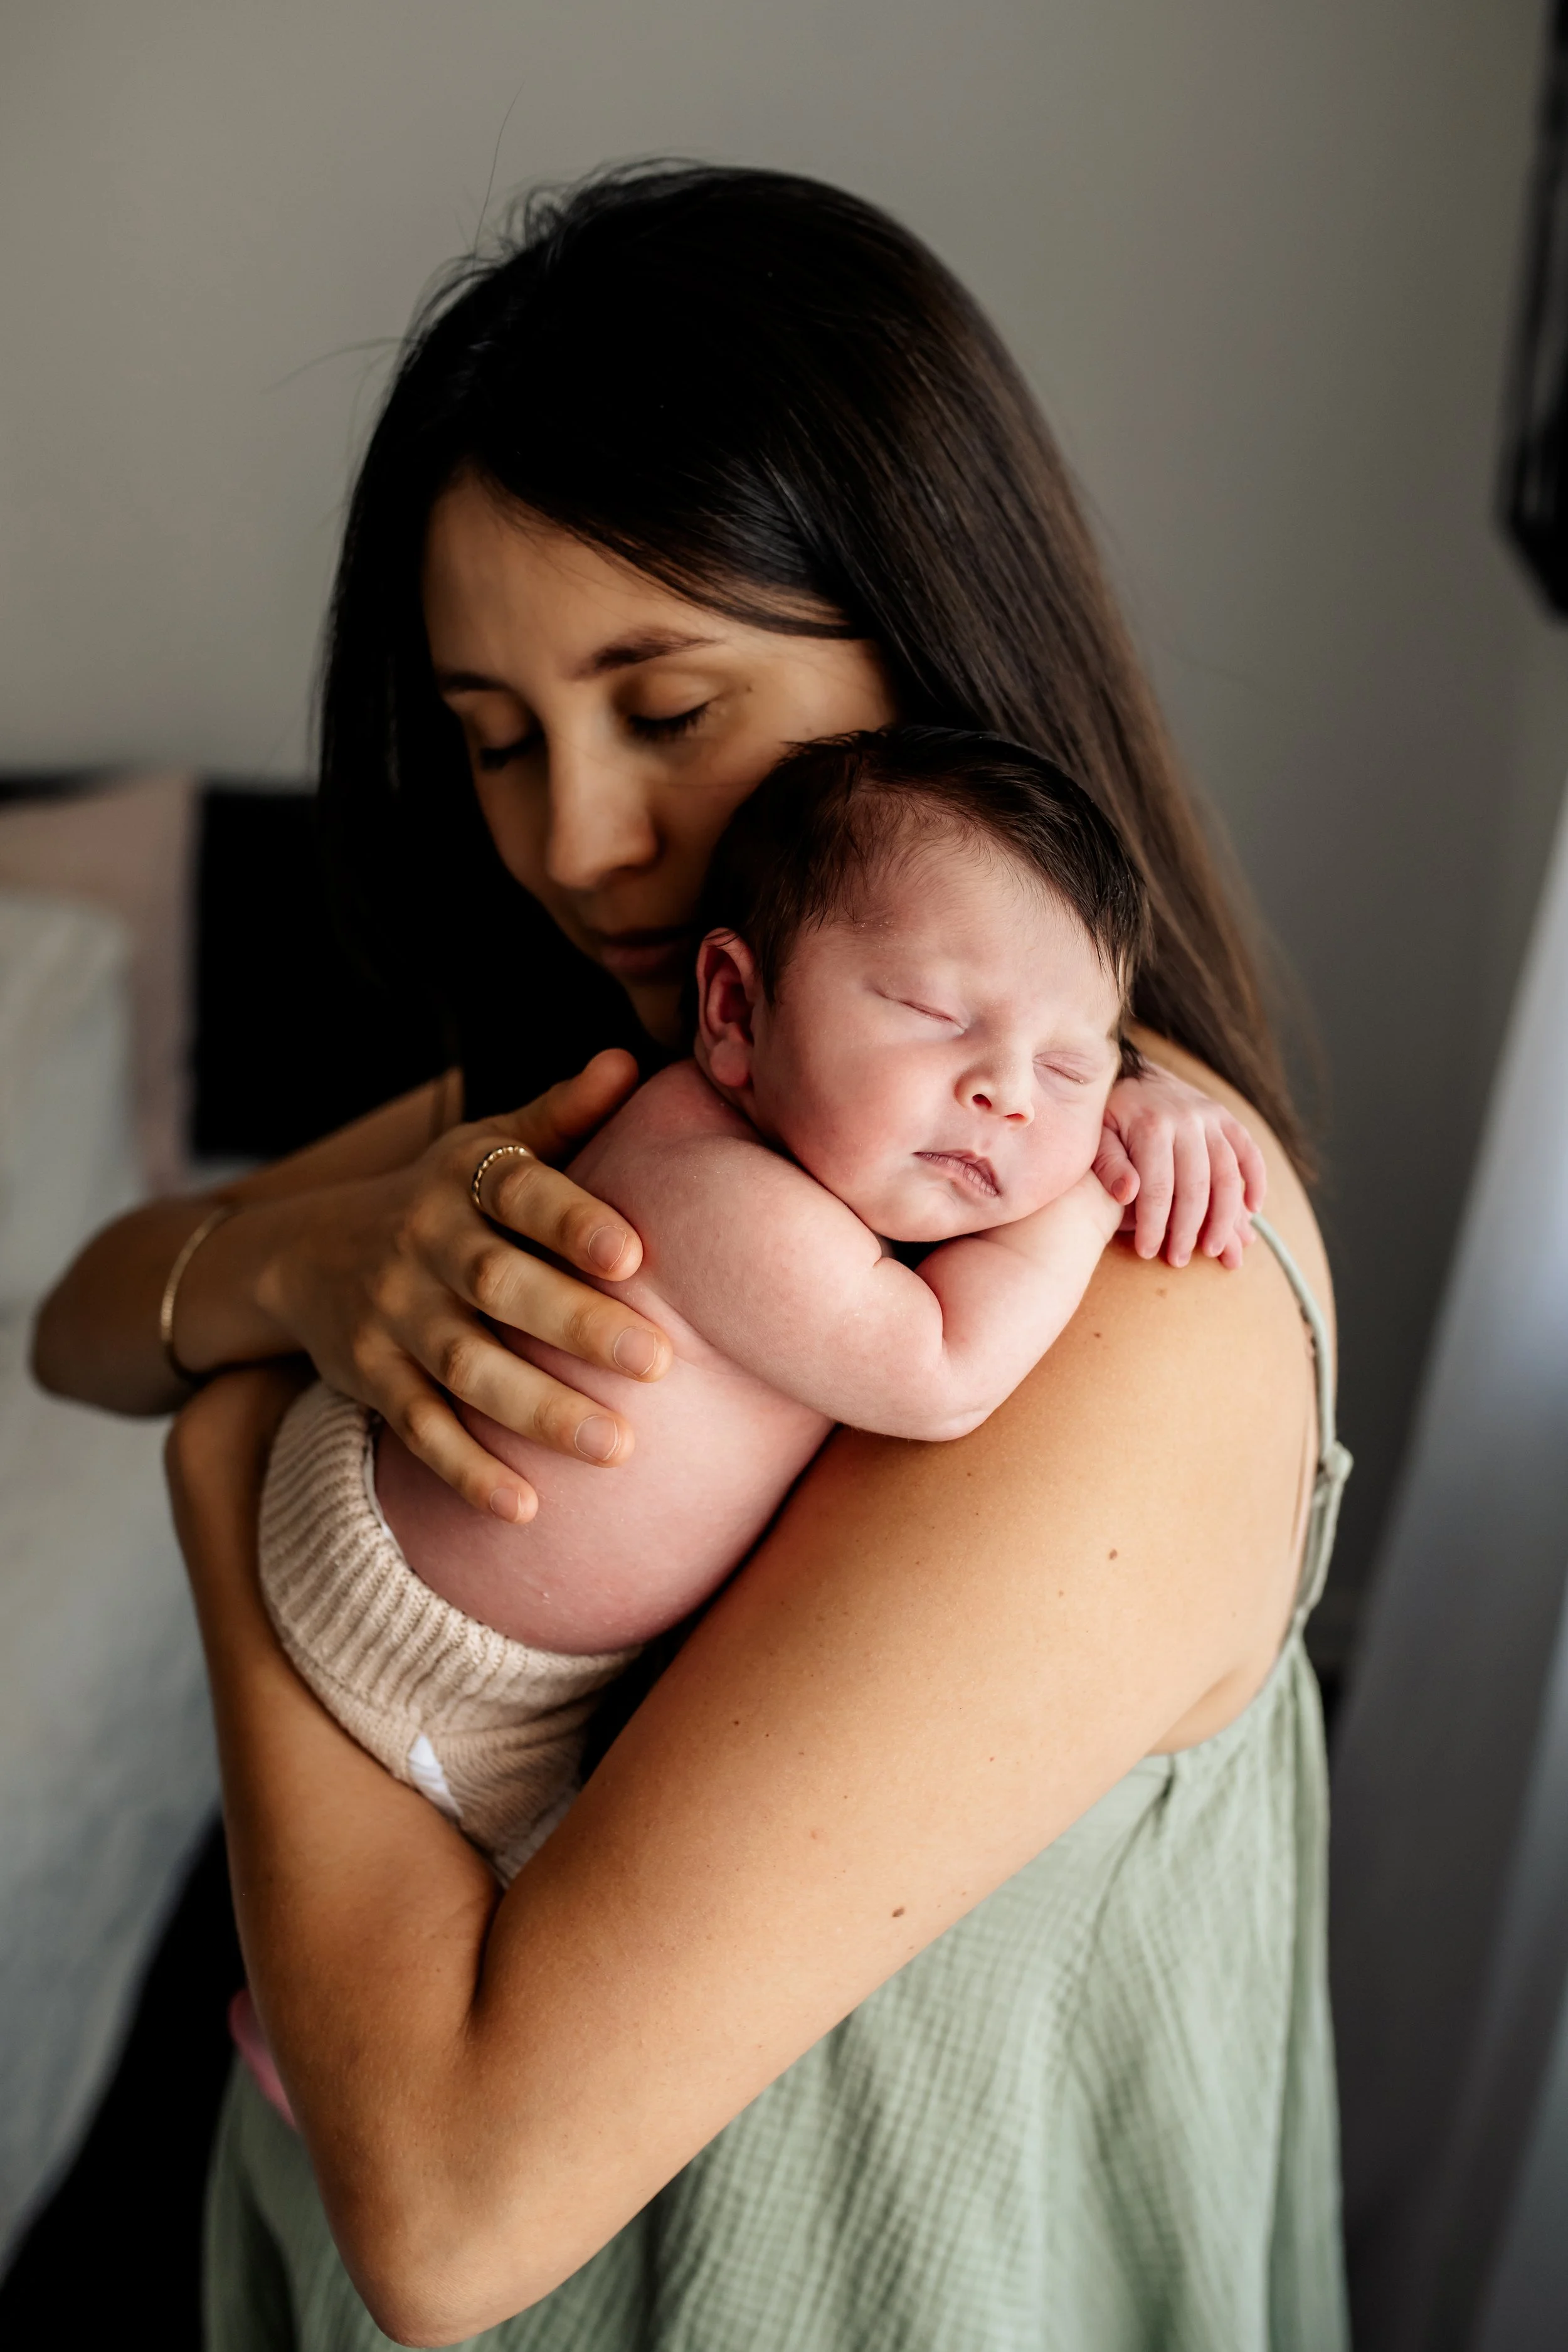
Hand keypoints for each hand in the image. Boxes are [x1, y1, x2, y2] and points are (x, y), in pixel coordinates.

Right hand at [259, 1051, 673, 1519]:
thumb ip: (563, 1115)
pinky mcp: (371, 1377)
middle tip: (659, 1362)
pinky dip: (468, 1470)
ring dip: (540, 1411)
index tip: (634, 1253)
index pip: (521, 1192)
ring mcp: (393, 1316)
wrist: (304, 1253)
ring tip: (618, 1447)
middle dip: (577, 1325)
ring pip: (467, 1368)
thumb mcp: (487, 1146)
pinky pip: (420, 1430)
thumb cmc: (442, 1197)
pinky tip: (526, 1509)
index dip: (573, 1219)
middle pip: (501, 1286)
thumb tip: (632, 1060)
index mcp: (465, 1181)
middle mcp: (425, 1245)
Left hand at [1093, 1064, 1265, 1269]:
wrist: (1130, 1071)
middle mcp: (1186, 1119)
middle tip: (1179, 1260)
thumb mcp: (1096, 1135)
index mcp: (1151, 1125)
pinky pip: (1249, 1152)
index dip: (1154, 1224)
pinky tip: (1252, 1211)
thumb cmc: (1108, 1115)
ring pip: (1227, 1175)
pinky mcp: (1226, 1118)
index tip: (1147, 1252)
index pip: (1157, 1187)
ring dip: (1225, 1217)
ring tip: (1215, 1251)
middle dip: (1189, 1229)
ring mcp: (1211, 1117)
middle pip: (1196, 1186)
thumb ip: (1108, 1164)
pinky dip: (1256, 1181)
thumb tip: (1127, 1194)